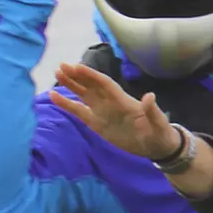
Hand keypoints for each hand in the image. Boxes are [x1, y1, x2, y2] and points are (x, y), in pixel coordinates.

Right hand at [49, 63, 180, 159]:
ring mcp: (102, 112)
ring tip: (56, 74)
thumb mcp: (159, 123)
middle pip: (91, 85)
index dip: (91, 75)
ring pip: (83, 94)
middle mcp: (110, 102)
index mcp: (123, 100)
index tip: (75, 66)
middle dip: (77, 75)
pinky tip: (53, 96)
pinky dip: (66, 104)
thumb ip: (152, 111)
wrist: (157, 147)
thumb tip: (150, 96)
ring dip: (70, 85)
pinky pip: (79, 111)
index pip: (104, 84)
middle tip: (60, 66)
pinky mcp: (97, 123)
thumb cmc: (160, 133)